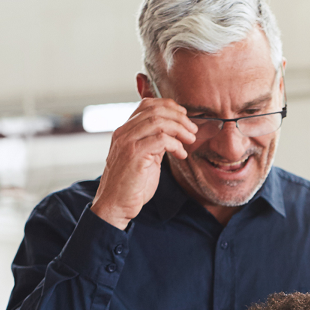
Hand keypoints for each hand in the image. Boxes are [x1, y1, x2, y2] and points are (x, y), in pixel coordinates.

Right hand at [90, 98, 196, 229]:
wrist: (116, 205)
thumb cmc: (131, 185)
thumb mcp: (145, 158)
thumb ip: (155, 144)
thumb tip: (173, 135)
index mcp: (125, 131)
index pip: (146, 105)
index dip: (168, 106)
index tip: (184, 115)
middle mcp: (124, 133)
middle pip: (155, 110)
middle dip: (179, 117)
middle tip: (193, 129)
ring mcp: (127, 143)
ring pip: (158, 122)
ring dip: (180, 129)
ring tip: (191, 139)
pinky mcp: (134, 155)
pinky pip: (160, 140)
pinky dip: (176, 144)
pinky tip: (181, 154)